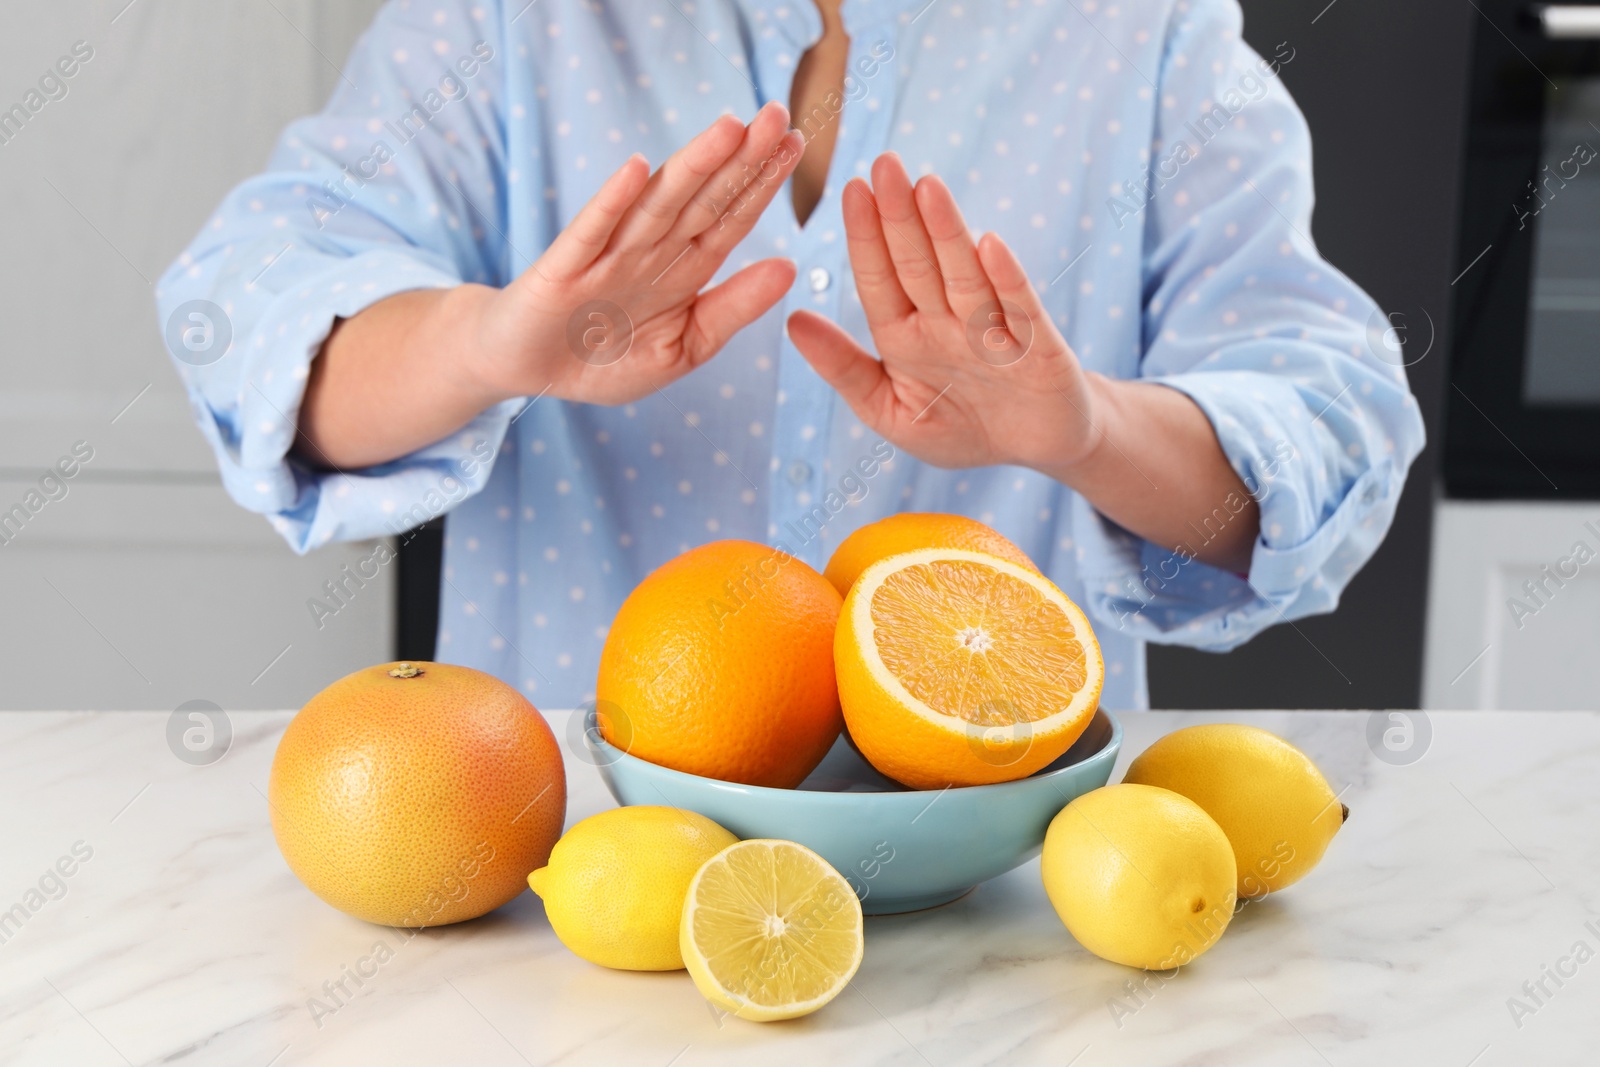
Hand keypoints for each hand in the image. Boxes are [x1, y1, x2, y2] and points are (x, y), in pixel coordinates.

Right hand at [468, 102, 804, 405]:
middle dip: (740, 159)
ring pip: (657, 205)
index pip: (729, 218)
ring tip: (730, 129)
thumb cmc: (605, 357)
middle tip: (778, 116)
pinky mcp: (563, 270)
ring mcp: (606, 255)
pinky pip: (590, 233)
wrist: (528, 372)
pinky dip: (613, 202)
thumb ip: (732, 310)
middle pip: (702, 199)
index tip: (797, 146)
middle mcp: (649, 251)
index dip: (762, 183)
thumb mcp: (684, 346)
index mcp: (683, 269)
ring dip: (693, 167)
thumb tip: (790, 269)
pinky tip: (639, 169)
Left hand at [786, 153, 1106, 474]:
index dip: (866, 237)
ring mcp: (993, 330)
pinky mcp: (1039, 349)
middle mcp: (947, 323)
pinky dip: (1005, 280)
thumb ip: (845, 369)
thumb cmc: (962, 427)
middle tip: (884, 163)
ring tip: (927, 188)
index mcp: (905, 336)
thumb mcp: (891, 410)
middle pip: (919, 263)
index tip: (851, 189)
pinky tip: (989, 245)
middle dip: (900, 215)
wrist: (1038, 448)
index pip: (880, 278)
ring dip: (946, 233)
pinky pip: (1019, 311)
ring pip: (963, 275)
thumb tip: (792, 322)